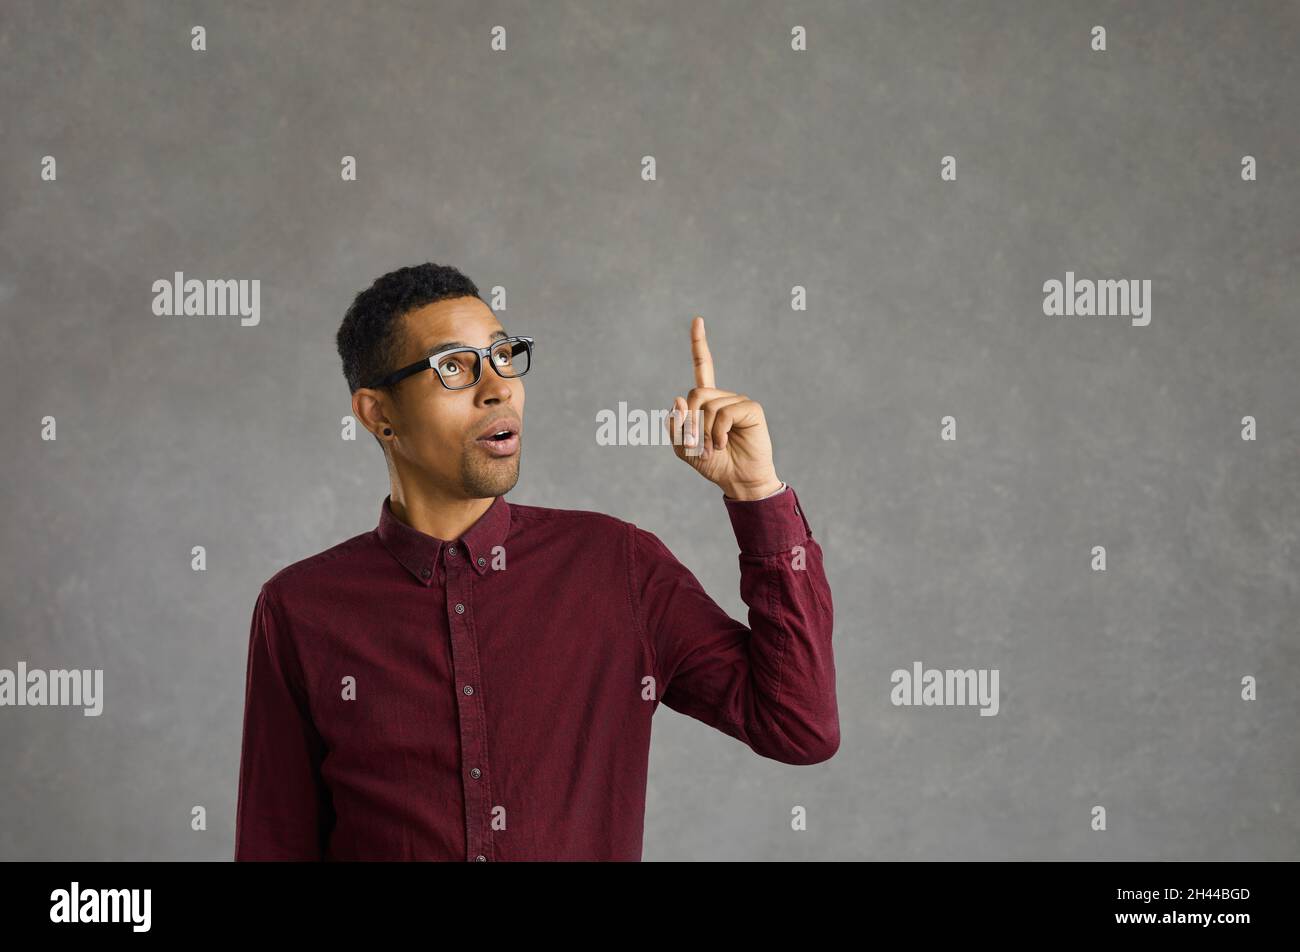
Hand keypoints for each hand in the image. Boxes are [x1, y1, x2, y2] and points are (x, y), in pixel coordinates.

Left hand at [665, 317, 782, 500]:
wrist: (737, 480)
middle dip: (690, 421)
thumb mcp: (683, 448)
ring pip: (708, 406)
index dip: (699, 345)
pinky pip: (725, 413)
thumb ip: (676, 426)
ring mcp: (738, 401)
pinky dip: (718, 432)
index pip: (702, 367)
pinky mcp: (751, 409)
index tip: (698, 320)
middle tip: (697, 444)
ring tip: (714, 448)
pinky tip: (724, 444)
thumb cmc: (712, 463)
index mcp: (706, 401)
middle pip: (695, 393)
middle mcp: (723, 397)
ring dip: (704, 432)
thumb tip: (678, 400)